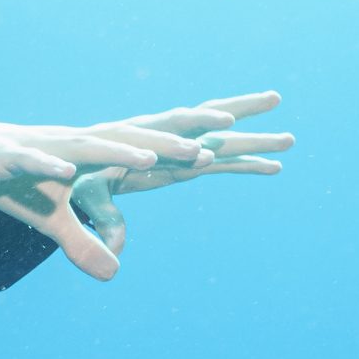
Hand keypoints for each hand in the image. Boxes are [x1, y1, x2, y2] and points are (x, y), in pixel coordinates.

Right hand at [0, 120, 210, 280]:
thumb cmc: (11, 181)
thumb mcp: (52, 219)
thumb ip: (85, 241)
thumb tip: (113, 272)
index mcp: (91, 154)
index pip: (148, 148)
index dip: (188, 143)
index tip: (232, 136)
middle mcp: (77, 145)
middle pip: (136, 137)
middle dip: (177, 136)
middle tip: (226, 125)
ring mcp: (47, 148)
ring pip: (92, 148)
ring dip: (122, 151)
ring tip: (155, 156)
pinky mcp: (12, 158)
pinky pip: (33, 164)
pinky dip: (48, 167)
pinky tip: (63, 172)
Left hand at [70, 91, 292, 254]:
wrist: (67, 163)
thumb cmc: (69, 176)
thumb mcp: (84, 198)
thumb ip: (100, 223)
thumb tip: (116, 258)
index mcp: (136, 137)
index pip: (166, 133)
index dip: (189, 140)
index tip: (210, 151)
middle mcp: (162, 137)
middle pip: (206, 120)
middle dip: (239, 110)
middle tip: (274, 100)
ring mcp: (175, 148)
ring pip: (221, 138)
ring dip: (254, 139)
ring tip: (291, 140)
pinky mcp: (182, 162)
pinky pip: (219, 161)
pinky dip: (245, 164)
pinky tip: (273, 168)